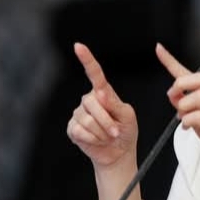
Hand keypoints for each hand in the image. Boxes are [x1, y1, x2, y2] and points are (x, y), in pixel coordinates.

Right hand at [67, 43, 137, 168]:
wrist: (118, 153)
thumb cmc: (125, 131)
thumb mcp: (127, 116)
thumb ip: (114, 104)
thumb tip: (99, 94)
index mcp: (103, 93)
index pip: (94, 74)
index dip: (87, 59)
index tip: (78, 46)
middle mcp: (88, 100)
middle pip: (93, 103)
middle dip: (107, 121)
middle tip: (115, 132)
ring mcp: (78, 113)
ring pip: (88, 120)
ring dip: (102, 133)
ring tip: (108, 136)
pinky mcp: (72, 128)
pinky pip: (81, 131)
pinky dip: (94, 139)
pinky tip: (98, 141)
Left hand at [155, 43, 199, 187]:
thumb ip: (187, 105)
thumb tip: (174, 96)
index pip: (190, 73)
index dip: (172, 61)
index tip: (159, 49)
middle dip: (182, 84)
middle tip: (175, 98)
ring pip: (198, 97)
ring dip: (183, 106)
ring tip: (182, 117)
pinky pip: (198, 117)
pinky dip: (187, 121)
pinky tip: (188, 127)